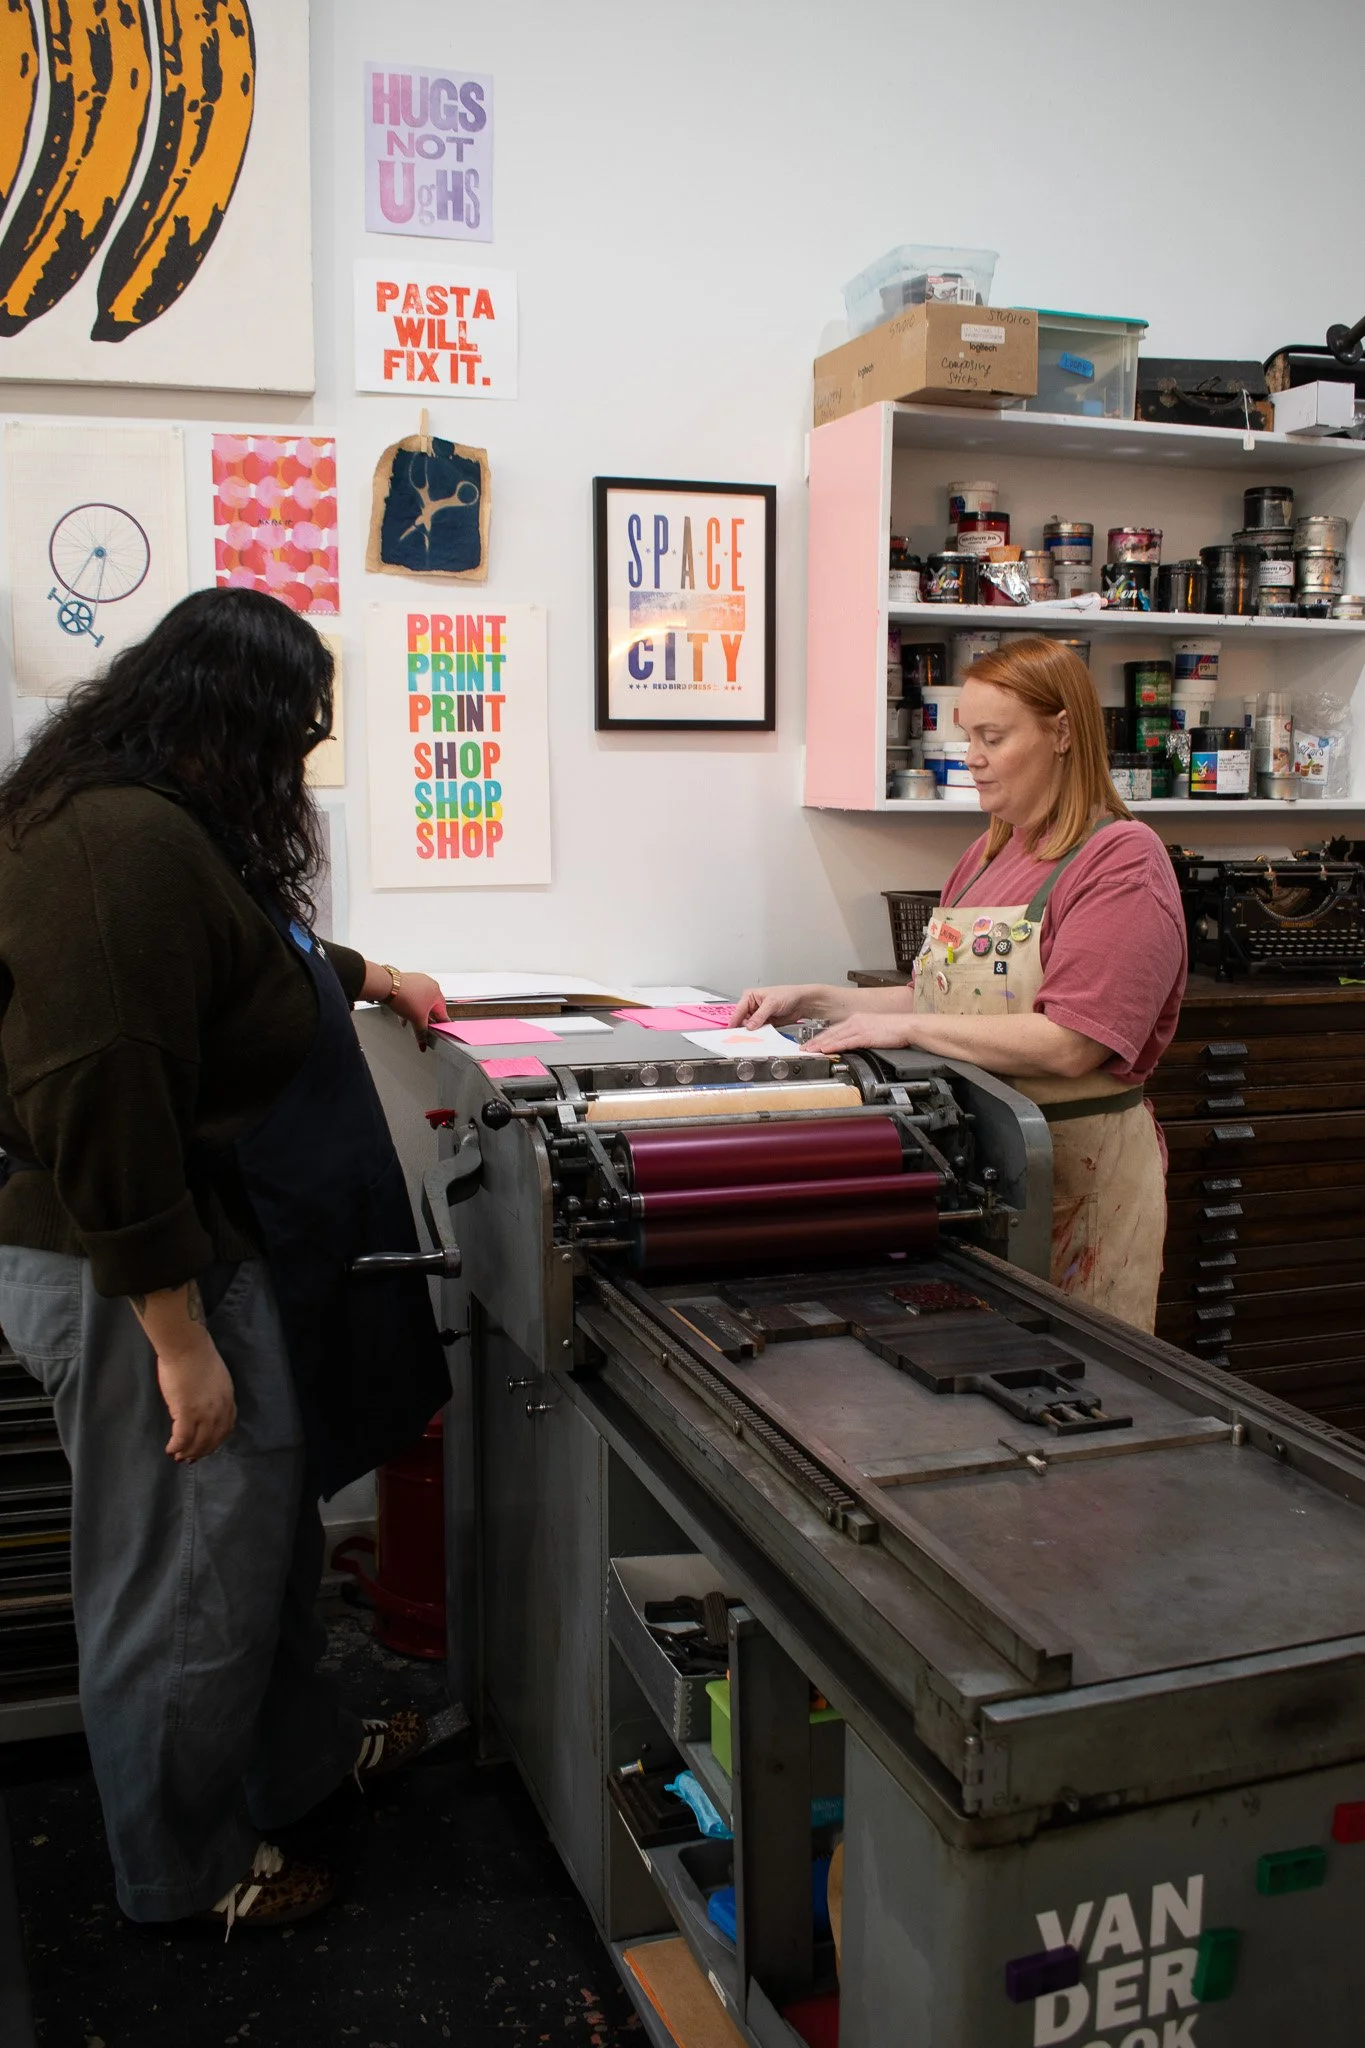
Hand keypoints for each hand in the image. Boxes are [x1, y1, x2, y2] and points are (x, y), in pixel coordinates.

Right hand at [156, 1343, 236, 1462]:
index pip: (225, 1429)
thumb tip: (205, 1407)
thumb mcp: (218, 1378)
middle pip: (212, 1439)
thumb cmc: (197, 1356)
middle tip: (188, 1459)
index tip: (206, 1448)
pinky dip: (176, 1446)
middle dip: (200, 1452)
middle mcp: (220, 1410)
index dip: (214, 1442)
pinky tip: (170, 1449)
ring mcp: (204, 1413)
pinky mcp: (186, 1412)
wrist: (186, 1347)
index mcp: (228, 1400)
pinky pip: (182, 1438)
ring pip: (198, 1442)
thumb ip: (215, 1395)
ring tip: (177, 1456)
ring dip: (187, 1452)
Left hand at [387, 971, 446, 1048]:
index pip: (443, 1013)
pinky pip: (412, 996)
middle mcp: (430, 986)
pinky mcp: (409, 981)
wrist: (388, 986)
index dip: (441, 1024)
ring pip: (420, 1002)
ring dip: (416, 1012)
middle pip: (431, 1007)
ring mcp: (419, 982)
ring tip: (410, 1019)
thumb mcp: (417, 1020)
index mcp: (437, 994)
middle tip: (422, 1026)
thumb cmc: (404, 997)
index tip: (440, 1029)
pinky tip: (402, 1012)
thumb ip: (422, 1034)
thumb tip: (423, 1042)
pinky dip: (409, 1005)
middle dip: (426, 1018)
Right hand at [729, 984, 827, 1028]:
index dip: (735, 1021)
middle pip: (742, 1020)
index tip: (733, 1030)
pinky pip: (759, 1031)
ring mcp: (758, 1016)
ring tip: (754, 1036)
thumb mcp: (772, 1003)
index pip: (738, 1010)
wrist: (802, 1002)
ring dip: (752, 1033)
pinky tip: (761, 1037)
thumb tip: (749, 1026)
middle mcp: (752, 1006)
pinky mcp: (765, 1024)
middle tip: (744, 1036)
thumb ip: (759, 1016)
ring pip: (750, 1027)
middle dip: (744, 1028)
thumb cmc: (788, 994)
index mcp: (750, 997)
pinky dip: (759, 1035)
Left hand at [806, 1011, 922, 1056]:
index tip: (811, 1043)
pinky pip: (846, 1042)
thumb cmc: (894, 1029)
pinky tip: (826, 1050)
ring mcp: (860, 1028)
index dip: (821, 1037)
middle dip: (816, 1041)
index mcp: (857, 1020)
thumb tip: (852, 1045)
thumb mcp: (873, 1030)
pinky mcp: (865, 1035)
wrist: (907, 1026)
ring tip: (810, 1051)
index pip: (835, 1029)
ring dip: (821, 1044)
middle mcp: (856, 1021)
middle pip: (831, 1032)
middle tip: (804, 1049)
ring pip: (835, 1037)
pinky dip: (834, 1046)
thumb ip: (861, 1036)